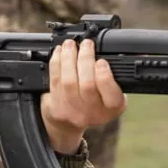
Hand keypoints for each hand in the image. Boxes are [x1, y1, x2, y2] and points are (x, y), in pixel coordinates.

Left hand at [40, 39, 126, 154]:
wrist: (68, 123)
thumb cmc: (92, 103)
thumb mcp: (109, 96)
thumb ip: (112, 79)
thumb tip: (107, 52)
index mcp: (111, 109)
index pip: (112, 97)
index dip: (106, 78)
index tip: (101, 61)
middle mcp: (92, 113)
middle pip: (88, 85)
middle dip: (86, 60)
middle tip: (87, 44)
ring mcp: (72, 111)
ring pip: (69, 81)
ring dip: (69, 58)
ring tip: (71, 44)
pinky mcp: (56, 106)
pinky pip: (55, 80)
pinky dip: (57, 62)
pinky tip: (60, 52)